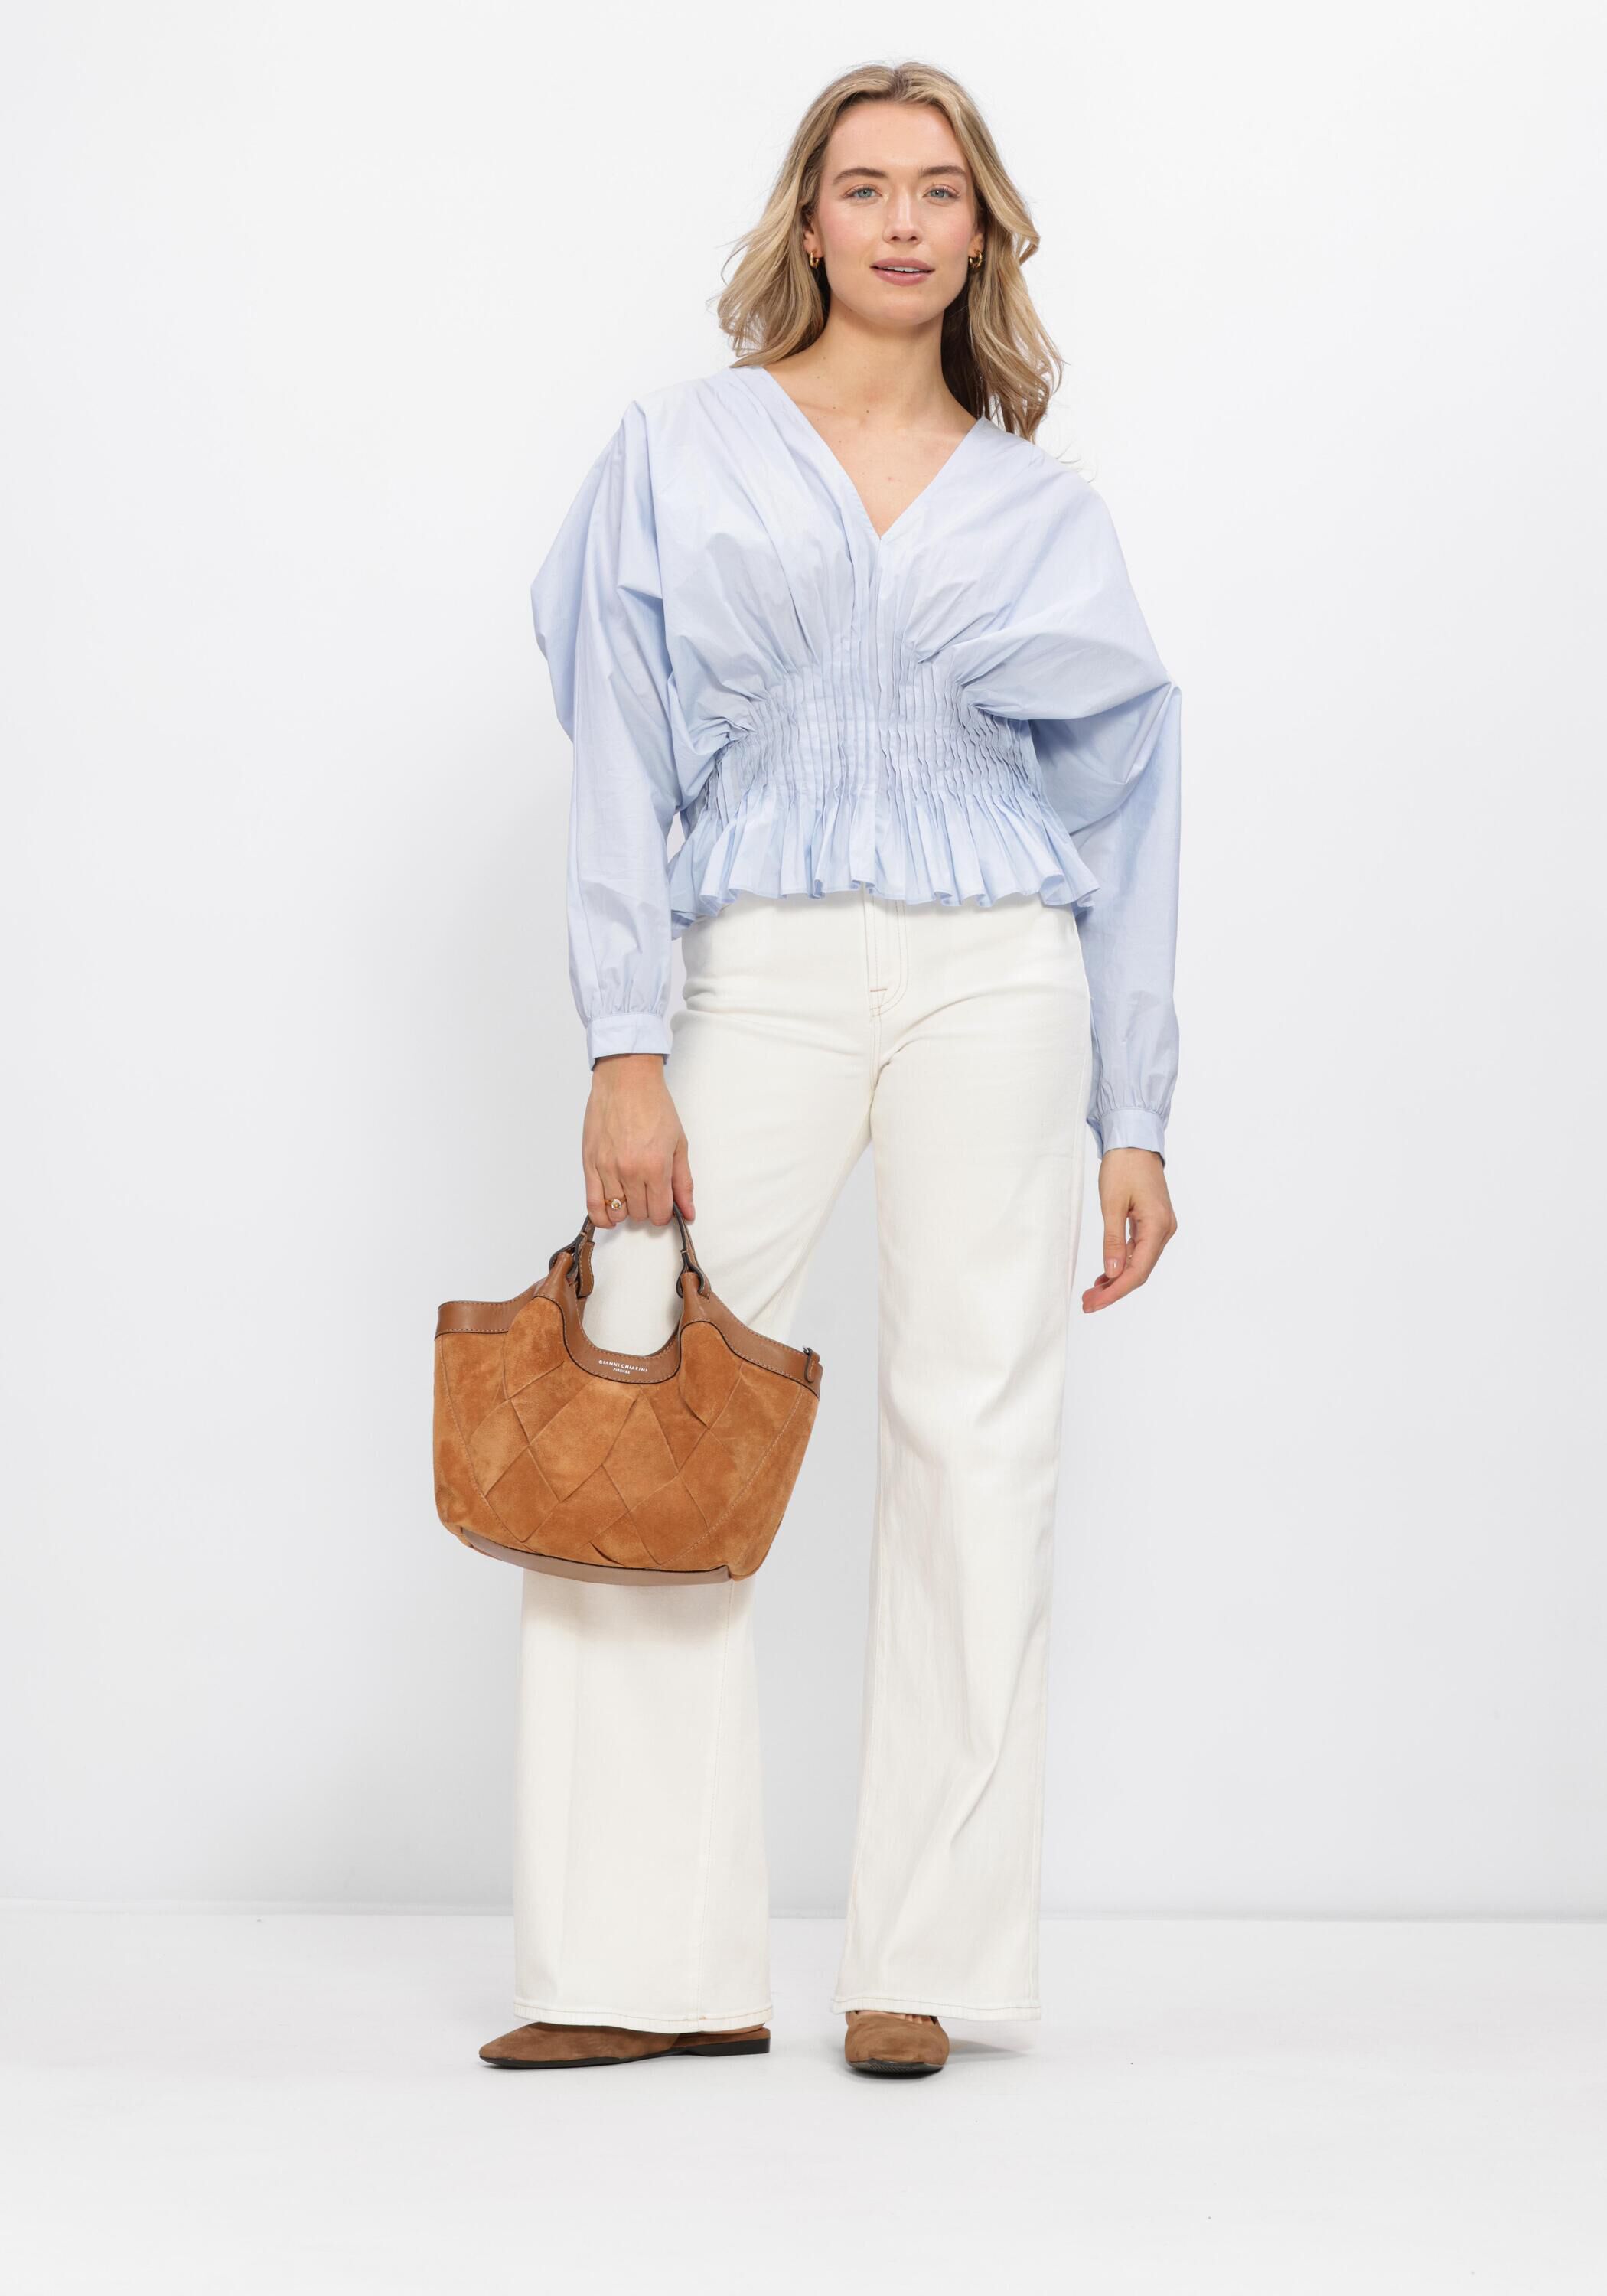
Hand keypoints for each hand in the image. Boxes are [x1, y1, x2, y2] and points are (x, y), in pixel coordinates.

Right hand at [583, 1054, 694, 1228]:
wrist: (626, 1081)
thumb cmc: (653, 1105)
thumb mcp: (678, 1144)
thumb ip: (683, 1182)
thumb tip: (688, 1212)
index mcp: (656, 1166)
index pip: (659, 1212)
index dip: (664, 1214)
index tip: (664, 1205)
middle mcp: (630, 1171)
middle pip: (639, 1214)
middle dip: (647, 1208)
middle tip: (649, 1192)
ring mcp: (607, 1169)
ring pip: (617, 1212)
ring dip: (626, 1210)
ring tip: (631, 1195)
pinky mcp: (589, 1164)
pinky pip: (592, 1205)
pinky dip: (601, 1216)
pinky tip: (610, 1216)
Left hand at [1081, 1148, 1176, 1312]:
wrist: (1134, 1140)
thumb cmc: (1123, 1166)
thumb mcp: (1112, 1203)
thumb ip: (1113, 1240)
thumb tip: (1113, 1272)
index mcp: (1158, 1226)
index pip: (1138, 1270)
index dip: (1116, 1291)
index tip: (1095, 1303)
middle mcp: (1164, 1229)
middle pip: (1140, 1271)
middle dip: (1114, 1290)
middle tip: (1088, 1303)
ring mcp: (1160, 1226)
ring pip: (1140, 1263)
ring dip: (1117, 1279)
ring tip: (1093, 1293)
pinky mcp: (1152, 1222)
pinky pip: (1139, 1250)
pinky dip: (1122, 1263)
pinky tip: (1106, 1274)